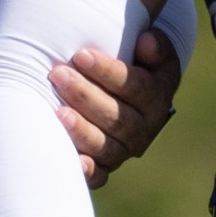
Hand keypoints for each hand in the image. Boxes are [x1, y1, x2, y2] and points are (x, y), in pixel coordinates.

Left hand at [52, 28, 181, 189]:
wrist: (128, 97)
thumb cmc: (133, 64)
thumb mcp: (151, 51)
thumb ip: (154, 44)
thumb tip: (145, 42)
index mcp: (158, 96)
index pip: (136, 87)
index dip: (108, 72)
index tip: (81, 55)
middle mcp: (144, 128)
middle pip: (118, 117)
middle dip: (85, 96)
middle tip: (58, 75)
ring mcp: (124, 150)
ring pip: (106, 146)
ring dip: (81, 130)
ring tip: (57, 112)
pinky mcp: (106, 167)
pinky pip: (99, 175)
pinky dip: (87, 170)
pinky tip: (73, 161)